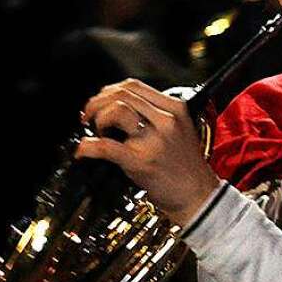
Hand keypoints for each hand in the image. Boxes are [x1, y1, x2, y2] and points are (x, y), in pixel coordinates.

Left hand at [76, 79, 220, 226]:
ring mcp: (153, 140)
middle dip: (97, 102)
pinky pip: (106, 146)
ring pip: (116, 110)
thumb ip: (155, 114)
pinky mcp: (140, 161)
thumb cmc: (186, 166)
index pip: (134, 86)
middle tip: (89, 115)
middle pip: (122, 94)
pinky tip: (84, 150)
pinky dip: (88, 146)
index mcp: (175, 108)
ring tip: (96, 131)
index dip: (110, 90)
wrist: (198, 196)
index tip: (100, 101)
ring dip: (97, 118)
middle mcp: (165, 120)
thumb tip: (119, 106)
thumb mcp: (179, 129)